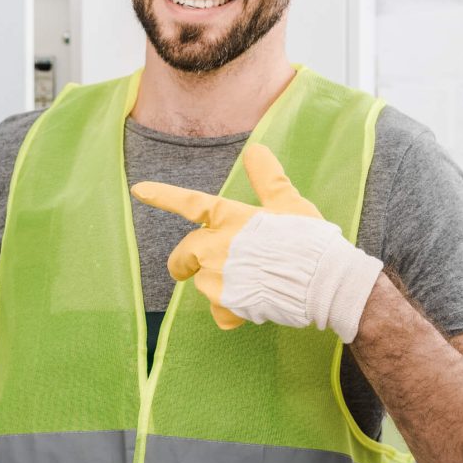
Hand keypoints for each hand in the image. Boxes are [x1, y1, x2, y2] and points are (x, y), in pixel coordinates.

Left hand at [130, 144, 382, 341]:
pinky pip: (220, 312)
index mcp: (229, 217)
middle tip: (191, 268)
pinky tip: (255, 306)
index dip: (163, 195)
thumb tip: (256, 150)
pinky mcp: (227, 305)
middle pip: (182, 255)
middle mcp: (215, 246)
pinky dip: (232, 312)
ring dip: (219, 286)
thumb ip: (268, 178)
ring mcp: (218, 277)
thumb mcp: (289, 203)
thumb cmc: (308, 239)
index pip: (189, 202)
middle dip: (183, 263)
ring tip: (252, 284)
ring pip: (203, 284)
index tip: (139, 190)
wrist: (323, 280)